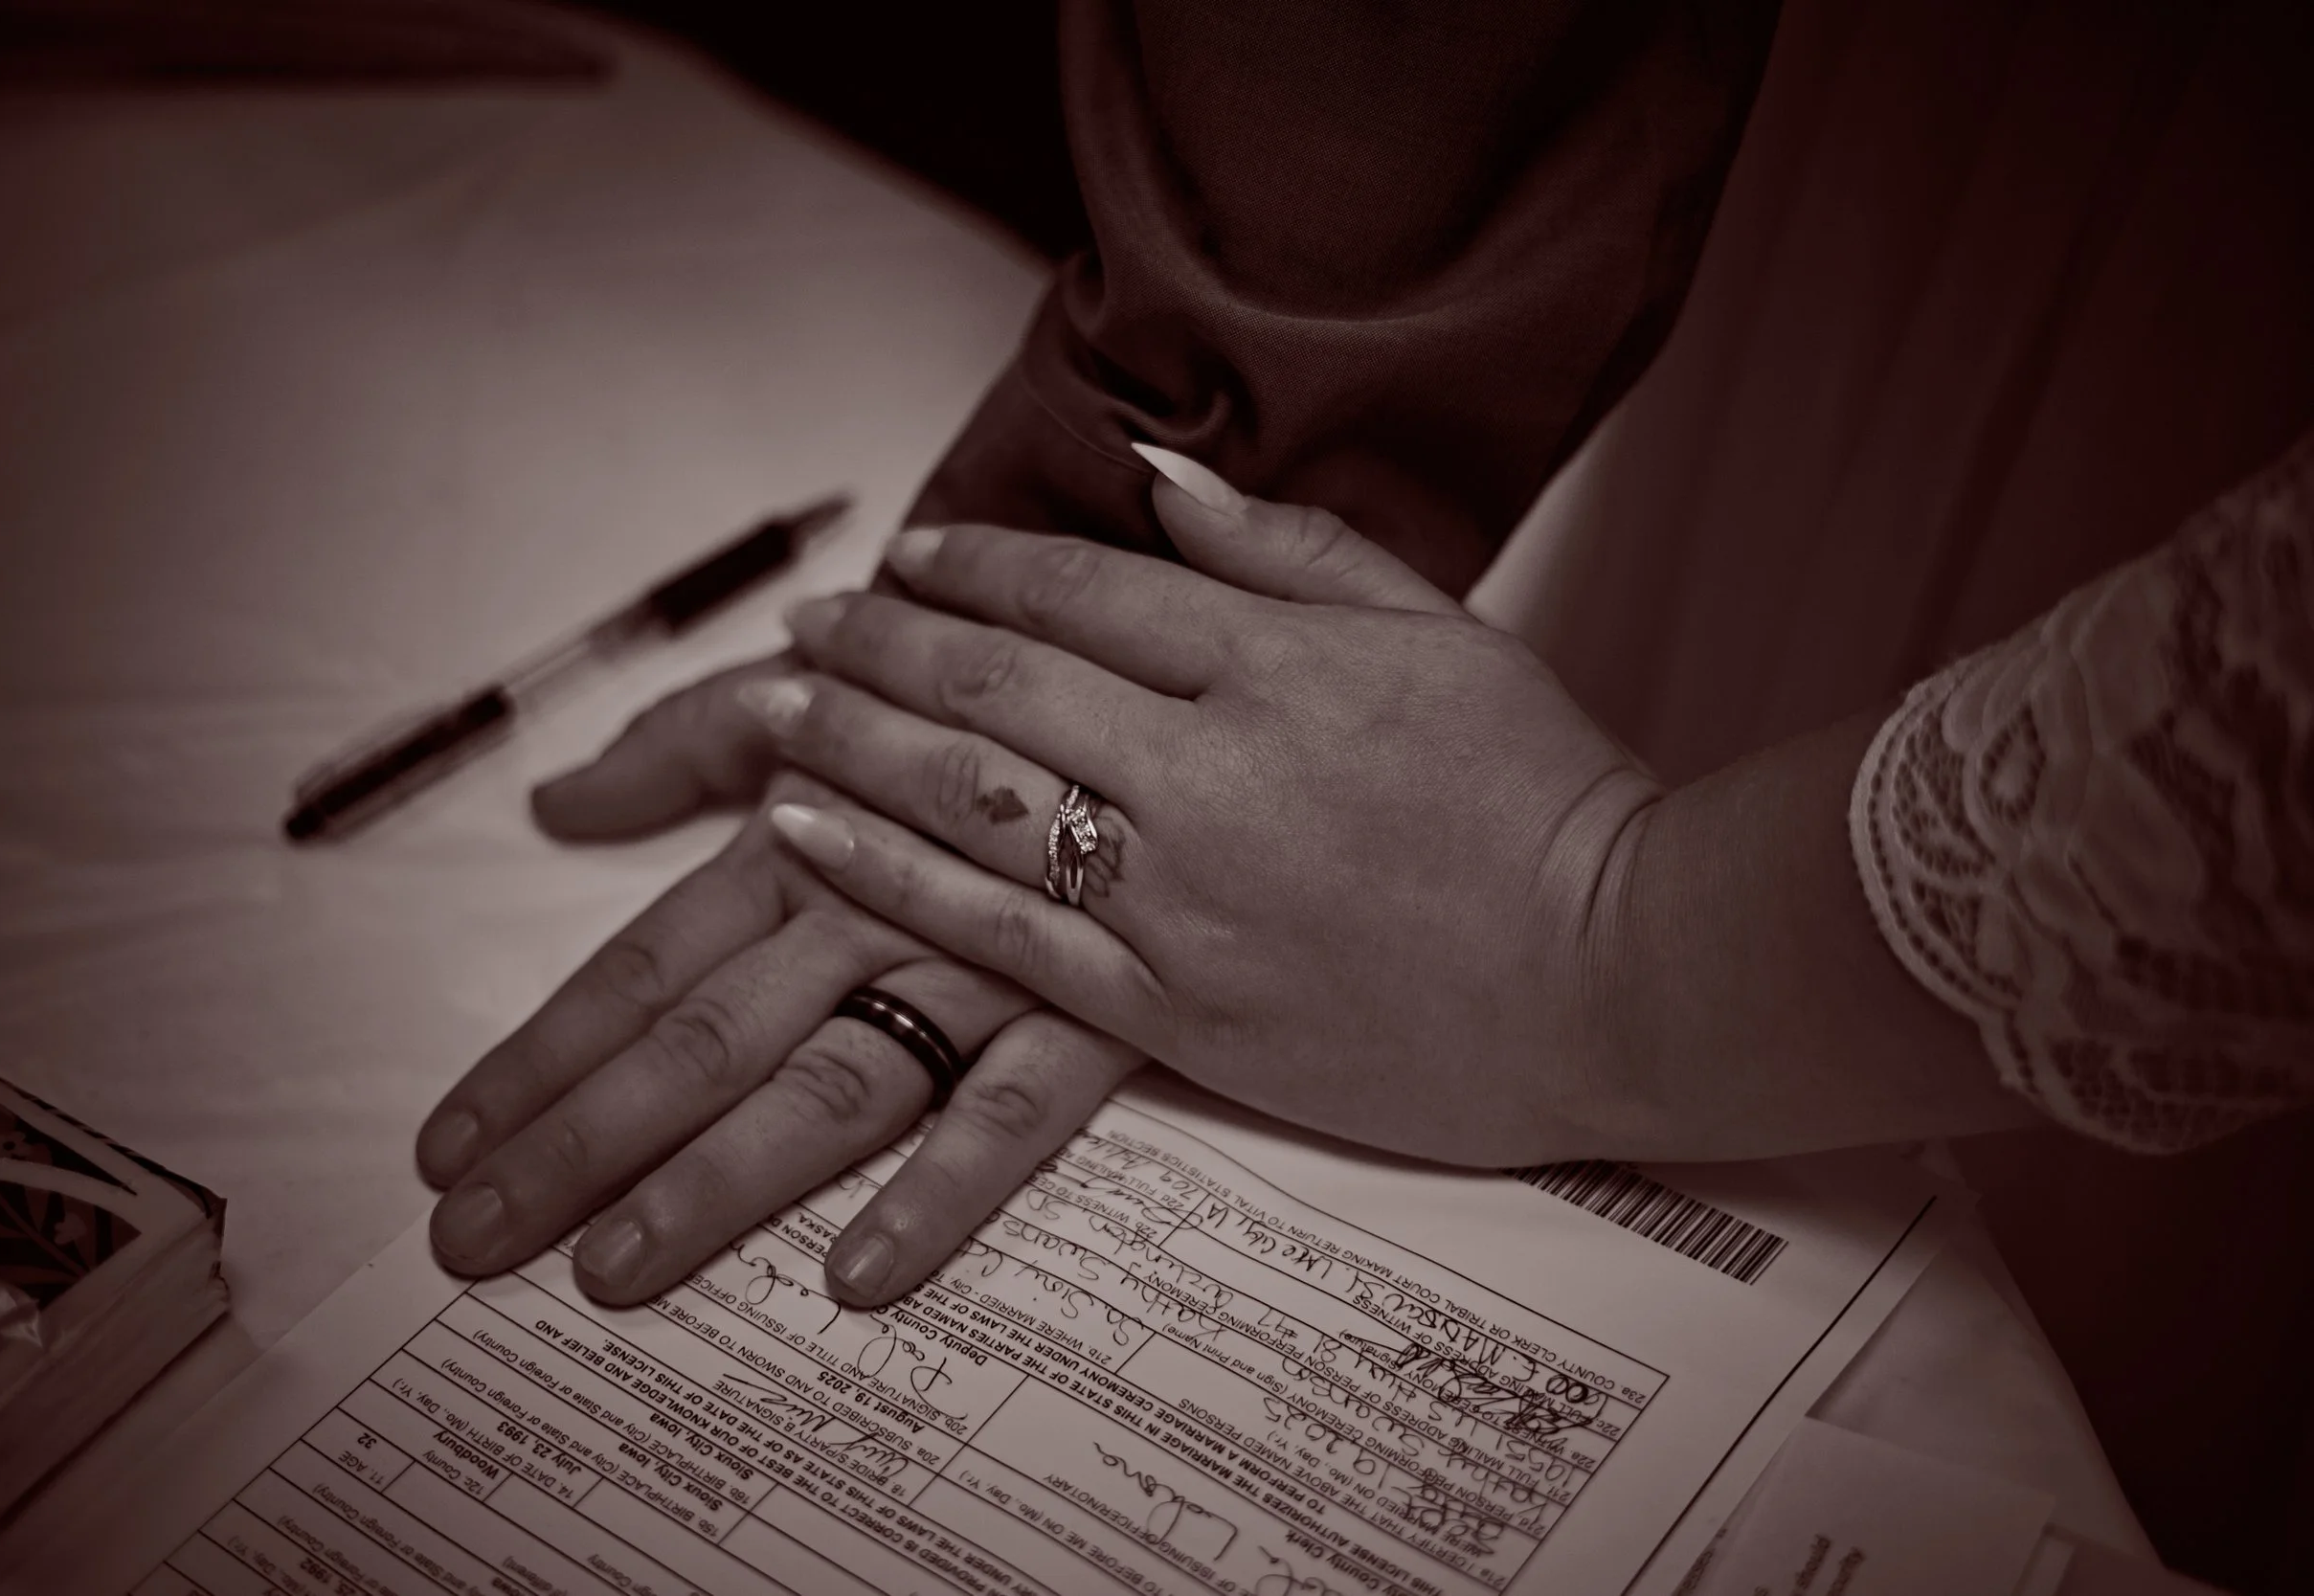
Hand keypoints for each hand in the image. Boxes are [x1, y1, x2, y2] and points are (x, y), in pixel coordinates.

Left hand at [420, 648, 1142, 1307]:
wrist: (1169, 666)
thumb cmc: (973, 681)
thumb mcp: (825, 681)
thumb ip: (683, 742)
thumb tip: (554, 802)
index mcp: (797, 829)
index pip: (643, 964)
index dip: (541, 1054)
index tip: (447, 1147)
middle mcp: (872, 898)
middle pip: (706, 1036)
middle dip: (583, 1140)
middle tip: (476, 1240)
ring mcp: (978, 957)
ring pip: (834, 1080)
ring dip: (721, 1177)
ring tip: (617, 1267)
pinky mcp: (1092, 1005)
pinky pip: (1016, 1110)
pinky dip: (942, 1188)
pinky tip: (863, 1275)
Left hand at [744, 461, 1664, 1167]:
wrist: (1621, 979)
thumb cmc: (1543, 800)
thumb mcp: (1438, 632)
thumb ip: (1290, 547)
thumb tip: (1157, 472)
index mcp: (1280, 662)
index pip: (1083, 590)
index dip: (978, 562)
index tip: (910, 551)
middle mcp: (1213, 767)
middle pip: (1000, 685)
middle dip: (883, 642)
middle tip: (810, 622)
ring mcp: (1185, 894)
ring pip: (972, 799)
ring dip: (852, 742)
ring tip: (773, 708)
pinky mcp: (1173, 1009)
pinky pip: (997, 934)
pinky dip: (887, 876)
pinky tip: (803, 833)